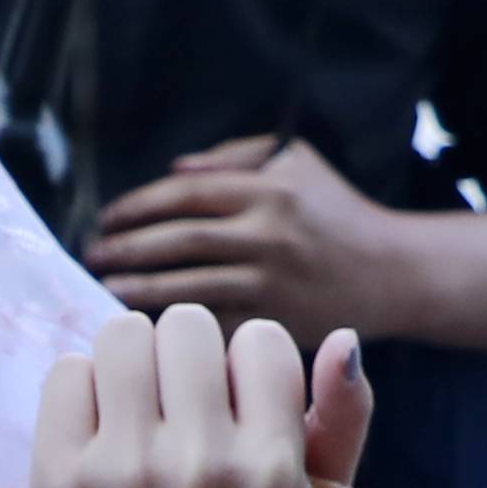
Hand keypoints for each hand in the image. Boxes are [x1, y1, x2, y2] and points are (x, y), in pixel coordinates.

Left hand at [27, 308, 373, 487]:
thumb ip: (345, 418)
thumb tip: (344, 339)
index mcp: (271, 476)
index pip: (262, 339)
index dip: (241, 367)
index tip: (229, 413)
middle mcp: (204, 475)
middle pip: (188, 325)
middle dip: (179, 357)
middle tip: (173, 415)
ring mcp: (127, 476)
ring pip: (124, 333)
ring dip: (127, 365)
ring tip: (133, 420)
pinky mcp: (60, 477)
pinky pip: (68, 369)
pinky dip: (79, 395)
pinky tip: (92, 443)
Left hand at [85, 138, 406, 345]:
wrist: (395, 274)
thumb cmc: (338, 214)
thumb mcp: (297, 163)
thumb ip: (234, 160)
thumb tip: (174, 172)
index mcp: (269, 190)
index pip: (184, 195)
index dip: (135, 206)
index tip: (106, 218)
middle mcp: (269, 235)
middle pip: (178, 240)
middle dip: (125, 248)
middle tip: (92, 256)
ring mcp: (273, 284)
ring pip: (188, 287)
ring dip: (138, 290)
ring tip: (106, 290)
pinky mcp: (276, 324)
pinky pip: (212, 325)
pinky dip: (174, 326)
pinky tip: (144, 327)